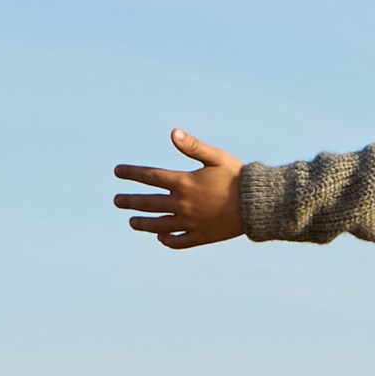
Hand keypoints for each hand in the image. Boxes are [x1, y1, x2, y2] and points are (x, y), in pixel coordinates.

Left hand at [113, 130, 246, 249]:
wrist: (257, 205)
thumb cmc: (238, 177)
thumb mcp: (217, 157)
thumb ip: (193, 147)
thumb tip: (173, 133)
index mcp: (185, 183)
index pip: (150, 176)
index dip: (131, 173)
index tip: (117, 171)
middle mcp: (183, 204)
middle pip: (148, 203)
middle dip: (129, 201)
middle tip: (117, 200)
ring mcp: (190, 223)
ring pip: (158, 226)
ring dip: (143, 224)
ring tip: (132, 222)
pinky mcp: (200, 237)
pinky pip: (178, 242)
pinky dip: (167, 240)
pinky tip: (161, 237)